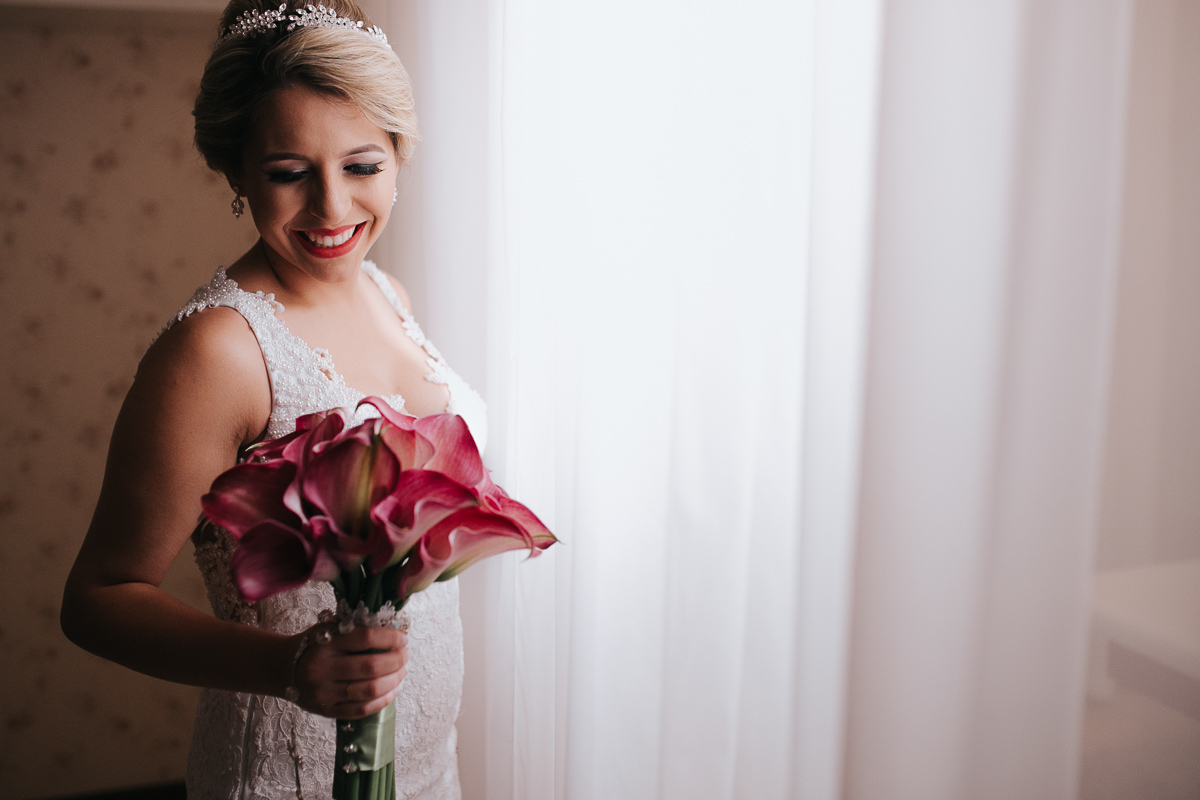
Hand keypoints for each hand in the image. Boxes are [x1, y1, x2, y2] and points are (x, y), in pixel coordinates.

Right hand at [287, 623, 407, 718]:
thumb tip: (395, 630)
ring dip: (394, 680)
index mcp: (325, 643)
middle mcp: (323, 669)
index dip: (391, 638)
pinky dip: (383, 700)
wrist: (283, 668)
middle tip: (405, 655)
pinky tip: (393, 689)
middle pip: (371, 666)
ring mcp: (325, 693)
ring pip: (370, 690)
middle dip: (396, 660)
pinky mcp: (327, 711)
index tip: (403, 637)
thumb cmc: (313, 644)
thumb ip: (357, 628)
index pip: (366, 638)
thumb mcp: (329, 628)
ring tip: (402, 671)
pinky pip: (362, 709)